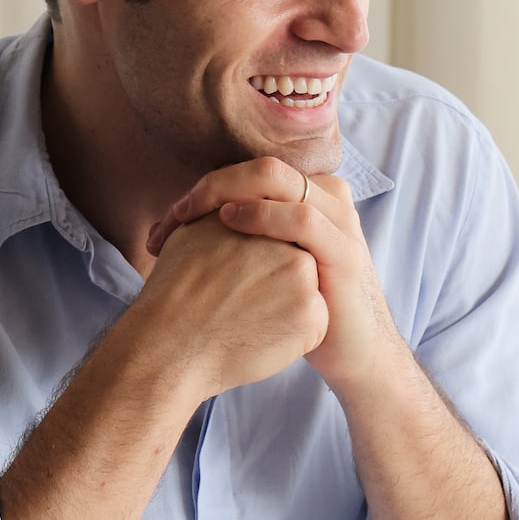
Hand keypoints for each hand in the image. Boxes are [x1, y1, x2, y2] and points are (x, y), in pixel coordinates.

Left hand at [146, 157, 396, 399]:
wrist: (353, 352)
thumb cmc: (299, 308)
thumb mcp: (268, 262)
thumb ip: (239, 235)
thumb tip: (177, 222)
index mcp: (309, 193)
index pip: (250, 172)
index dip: (204, 188)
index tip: (165, 224)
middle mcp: (327, 197)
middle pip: (260, 167)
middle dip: (209, 186)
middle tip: (175, 216)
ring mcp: (339, 221)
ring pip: (276, 178)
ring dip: (224, 191)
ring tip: (189, 215)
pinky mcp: (344, 252)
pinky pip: (301, 218)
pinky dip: (261, 214)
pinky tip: (228, 221)